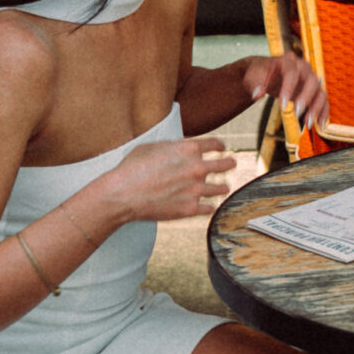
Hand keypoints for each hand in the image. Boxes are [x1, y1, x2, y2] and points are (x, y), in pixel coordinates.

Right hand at [102, 135, 235, 223]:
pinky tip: (207, 205)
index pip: (216, 144)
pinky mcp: (191, 209)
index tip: (221, 149)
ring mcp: (196, 190)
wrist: (123, 194)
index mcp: (188, 149)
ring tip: (222, 187)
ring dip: (222, 187)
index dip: (220, 146)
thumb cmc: (132, 168)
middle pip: (226, 164)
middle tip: (231, 164)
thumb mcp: (152, 147)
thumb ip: (173, 146)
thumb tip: (181, 148)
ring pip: (222, 188)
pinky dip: (208, 206)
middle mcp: (197, 168)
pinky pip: (210, 208)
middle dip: (229, 163)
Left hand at [242, 51, 329, 131]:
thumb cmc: (262, 74)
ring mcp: (311, 80)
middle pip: (311, 81)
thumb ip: (256, 84)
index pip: (292, 73)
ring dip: (316, 108)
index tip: (282, 105)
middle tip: (296, 113)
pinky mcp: (314, 91)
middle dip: (306, 97)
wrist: (269, 72)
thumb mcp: (255, 76)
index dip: (288, 88)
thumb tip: (257, 95)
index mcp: (288, 61)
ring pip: (320, 92)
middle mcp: (304, 68)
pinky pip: (323, 102)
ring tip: (308, 124)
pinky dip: (323, 113)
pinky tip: (320, 125)